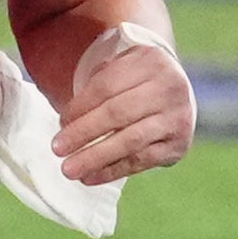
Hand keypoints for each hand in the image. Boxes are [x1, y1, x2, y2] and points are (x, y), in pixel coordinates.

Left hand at [52, 21, 195, 183]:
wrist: (179, 93)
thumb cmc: (140, 82)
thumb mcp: (123, 67)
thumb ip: (98, 84)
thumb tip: (69, 124)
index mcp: (149, 62)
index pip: (107, 87)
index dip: (80, 107)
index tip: (61, 123)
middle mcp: (168, 89)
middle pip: (118, 113)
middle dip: (84, 132)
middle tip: (57, 148)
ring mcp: (176, 118)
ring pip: (131, 140)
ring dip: (96, 157)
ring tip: (70, 169)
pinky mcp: (178, 145)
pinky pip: (141, 161)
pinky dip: (113, 170)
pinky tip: (91, 176)